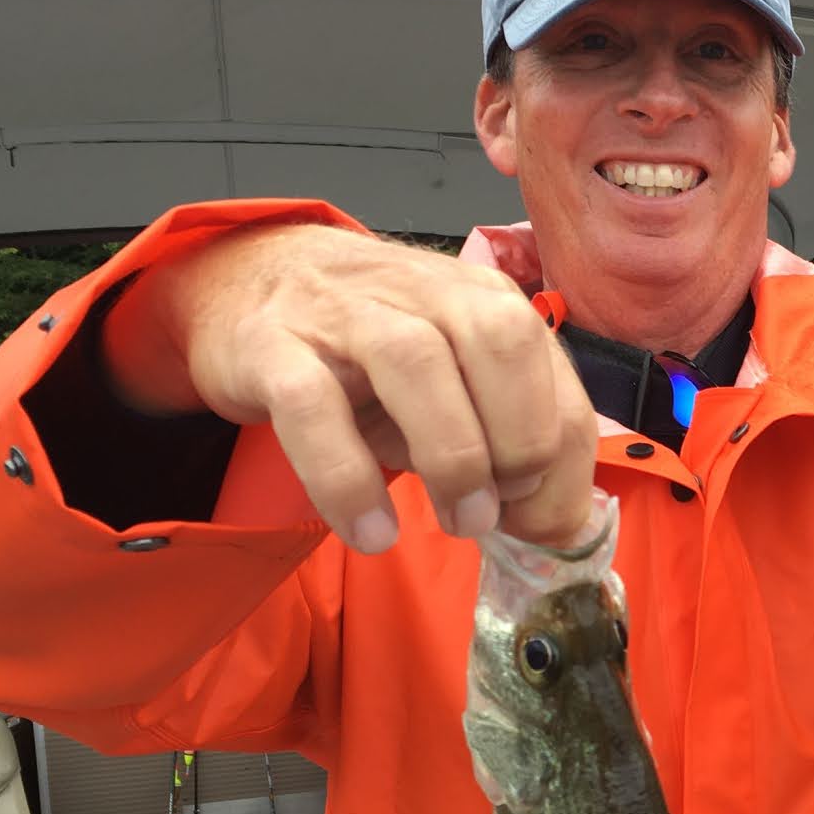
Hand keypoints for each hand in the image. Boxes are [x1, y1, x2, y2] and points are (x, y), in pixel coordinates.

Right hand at [102, 224, 597, 550]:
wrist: (249, 281)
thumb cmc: (369, 351)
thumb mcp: (451, 385)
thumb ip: (509, 439)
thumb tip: (559, 525)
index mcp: (480, 298)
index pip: (552, 369)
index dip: (564, 458)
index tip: (542, 518)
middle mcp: (421, 292)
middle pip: (500, 342)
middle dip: (521, 442)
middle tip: (501, 512)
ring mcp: (343, 313)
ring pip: (414, 362)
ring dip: (454, 457)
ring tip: (461, 523)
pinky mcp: (271, 346)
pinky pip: (311, 407)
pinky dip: (347, 478)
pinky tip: (371, 532)